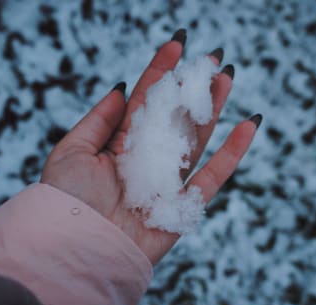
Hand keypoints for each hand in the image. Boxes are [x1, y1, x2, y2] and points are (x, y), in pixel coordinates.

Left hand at [41, 30, 259, 264]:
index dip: (160, 73)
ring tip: (227, 77)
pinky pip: (214, 177)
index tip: (177, 45)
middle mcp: (145, 160)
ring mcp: (166, 182)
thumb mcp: (72, 150)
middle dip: (191, 87)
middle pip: (174, 117)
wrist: (76, 248)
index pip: (145, 102)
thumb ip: (99, 119)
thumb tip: (122, 89)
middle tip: (210, 58)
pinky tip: (250, 123)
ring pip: (197, 139)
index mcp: (119, 146)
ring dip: (213, 108)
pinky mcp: (183, 206)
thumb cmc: (66, 199)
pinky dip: (234, 153)